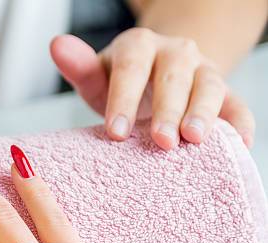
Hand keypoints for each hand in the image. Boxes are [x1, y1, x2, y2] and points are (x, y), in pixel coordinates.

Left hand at [50, 29, 254, 149]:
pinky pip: (237, 104)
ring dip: (203, 113)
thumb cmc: (120, 85)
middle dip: (167, 109)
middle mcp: (174, 53)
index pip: (131, 68)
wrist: (155, 80)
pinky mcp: (224, 92)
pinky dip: (239, 123)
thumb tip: (57, 44)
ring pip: (208, 85)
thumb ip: (79, 66)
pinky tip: (239, 144)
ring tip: (195, 140)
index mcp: (138, 46)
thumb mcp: (97, 77)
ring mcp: (202, 70)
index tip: (115, 134)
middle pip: (173, 77)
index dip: (123, 100)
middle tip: (160, 141)